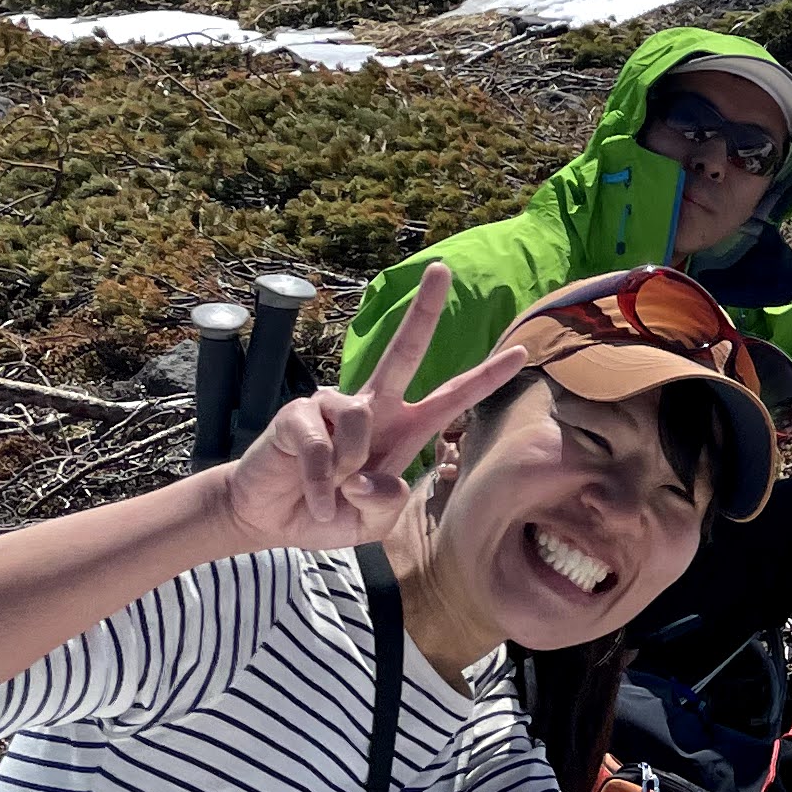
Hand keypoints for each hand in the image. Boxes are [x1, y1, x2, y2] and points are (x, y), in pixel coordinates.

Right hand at [215, 264, 529, 552]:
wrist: (270, 521)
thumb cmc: (329, 513)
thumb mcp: (370, 522)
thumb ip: (385, 503)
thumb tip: (367, 475)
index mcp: (404, 429)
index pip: (452, 398)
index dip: (485, 377)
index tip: (521, 352)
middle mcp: (373, 407)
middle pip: (404, 351)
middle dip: (424, 311)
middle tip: (442, 268)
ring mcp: (334, 406)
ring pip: (363, 420)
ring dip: (350, 469)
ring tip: (332, 491)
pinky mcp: (299, 414)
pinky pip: (323, 447)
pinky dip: (319, 483)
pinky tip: (311, 495)